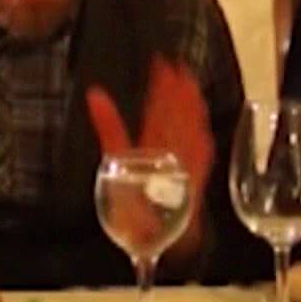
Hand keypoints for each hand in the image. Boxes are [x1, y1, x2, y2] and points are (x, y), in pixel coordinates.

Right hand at [86, 57, 213, 259]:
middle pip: (183, 109)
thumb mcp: (114, 162)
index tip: (161, 60)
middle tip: (179, 65)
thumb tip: (96, 94)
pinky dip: (202, 130)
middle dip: (182, 86)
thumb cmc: (136, 205)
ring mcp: (192, 160)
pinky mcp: (199, 176)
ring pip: (196, 123)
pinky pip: (204, 145)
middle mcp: (180, 144)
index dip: (163, 79)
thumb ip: (108, 126)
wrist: (164, 240)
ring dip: (194, 103)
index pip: (164, 99)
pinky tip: (203, 128)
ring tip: (191, 86)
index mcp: (159, 136)